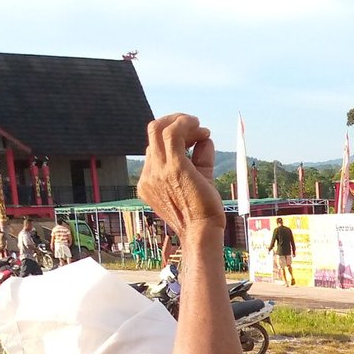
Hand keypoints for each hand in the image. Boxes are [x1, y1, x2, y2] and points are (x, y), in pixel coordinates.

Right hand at [138, 114, 224, 234]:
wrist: (203, 231)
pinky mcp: (174, 167)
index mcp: (148, 182)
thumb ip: (200, 158)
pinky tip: (200, 128)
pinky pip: (173, 133)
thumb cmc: (203, 212)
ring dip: (181, 122)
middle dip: (174, 122)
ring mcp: (158, 171)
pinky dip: (185, 123)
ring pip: (160, 129)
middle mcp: (148, 175)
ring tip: (200, 128)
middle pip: (152, 133)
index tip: (196, 139)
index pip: (155, 148)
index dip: (175, 138)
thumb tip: (205, 137)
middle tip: (196, 127)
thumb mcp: (199, 180)